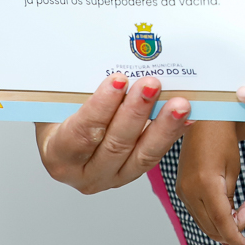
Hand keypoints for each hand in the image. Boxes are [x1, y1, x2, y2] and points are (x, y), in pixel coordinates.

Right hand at [35, 75, 189, 194]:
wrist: (66, 131)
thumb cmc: (62, 113)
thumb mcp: (60, 100)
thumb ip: (78, 89)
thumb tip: (113, 68)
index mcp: (58, 155)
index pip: (80, 135)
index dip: (100, 108)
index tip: (118, 81)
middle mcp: (84, 174)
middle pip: (114, 145)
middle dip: (136, 112)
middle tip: (152, 85)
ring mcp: (111, 177)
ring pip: (141, 155)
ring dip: (162, 126)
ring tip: (178, 103)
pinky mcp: (132, 172)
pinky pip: (154, 154)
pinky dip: (171, 134)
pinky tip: (186, 118)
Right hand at [175, 121, 244, 244]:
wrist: (204, 119)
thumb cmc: (222, 136)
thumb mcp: (233, 168)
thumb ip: (231, 198)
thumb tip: (232, 221)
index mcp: (205, 184)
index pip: (221, 223)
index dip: (235, 237)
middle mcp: (189, 190)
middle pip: (210, 227)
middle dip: (232, 230)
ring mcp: (182, 190)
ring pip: (203, 223)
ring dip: (222, 224)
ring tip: (241, 206)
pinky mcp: (181, 188)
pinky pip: (197, 212)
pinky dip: (212, 216)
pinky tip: (227, 204)